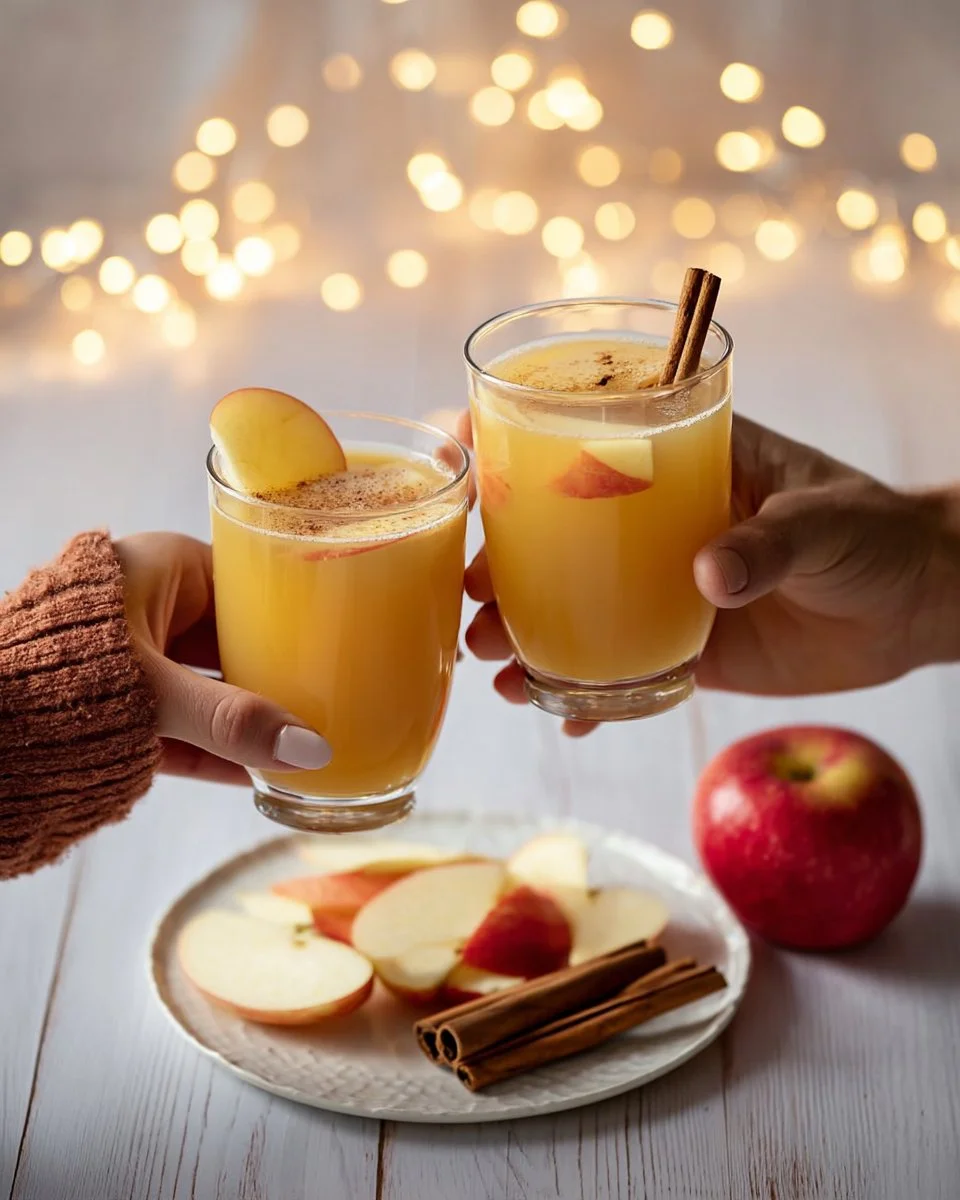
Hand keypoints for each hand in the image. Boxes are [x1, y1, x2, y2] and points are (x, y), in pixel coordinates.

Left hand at [116, 533, 330, 783]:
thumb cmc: (61, 677)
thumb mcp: (157, 695)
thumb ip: (234, 723)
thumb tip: (313, 752)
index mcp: (161, 568)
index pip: (247, 580)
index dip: (292, 609)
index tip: (335, 638)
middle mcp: (150, 606)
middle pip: (234, 638)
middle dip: (276, 672)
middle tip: (332, 698)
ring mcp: (135, 659)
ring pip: (210, 686)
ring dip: (249, 717)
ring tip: (302, 743)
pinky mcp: (120, 709)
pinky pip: (183, 726)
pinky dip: (215, 749)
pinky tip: (258, 774)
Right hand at [463, 414, 959, 721]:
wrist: (914, 605)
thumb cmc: (872, 533)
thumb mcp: (823, 523)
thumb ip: (768, 543)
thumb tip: (706, 578)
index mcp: (679, 459)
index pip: (581, 432)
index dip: (510, 436)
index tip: (458, 453)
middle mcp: (653, 521)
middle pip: (550, 530)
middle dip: (496, 559)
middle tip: (471, 593)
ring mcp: (659, 584)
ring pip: (569, 603)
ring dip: (521, 628)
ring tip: (494, 659)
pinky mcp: (681, 643)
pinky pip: (615, 667)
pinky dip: (582, 693)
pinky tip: (558, 715)